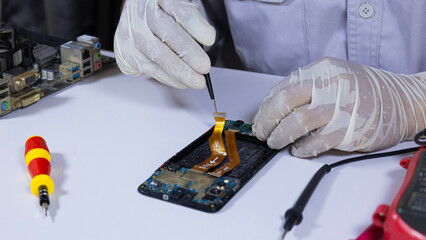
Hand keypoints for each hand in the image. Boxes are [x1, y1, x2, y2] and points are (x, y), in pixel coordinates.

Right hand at [114, 0, 214, 88]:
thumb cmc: (162, 15)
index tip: (209, 38)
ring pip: (157, 54)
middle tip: (204, 66)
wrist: (134, 19)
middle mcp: (141, 13)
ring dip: (180, 71)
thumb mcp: (176, 9)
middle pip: (167, 33)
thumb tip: (206, 42)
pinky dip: (168, 77)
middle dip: (189, 53)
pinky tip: (181, 82)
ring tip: (196, 80)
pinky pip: (149, 68)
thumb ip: (190, 21)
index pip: (179, 11)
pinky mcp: (124, 51)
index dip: (195, 25)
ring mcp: (130, 32)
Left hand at [252, 57, 425, 156]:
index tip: (259, 119)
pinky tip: (298, 150)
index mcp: (321, 70)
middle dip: (266, 121)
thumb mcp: (335, 76)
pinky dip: (302, 148)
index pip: (282, 88)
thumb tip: (276, 106)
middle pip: (284, 102)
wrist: (403, 100)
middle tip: (262, 133)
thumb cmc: (366, 90)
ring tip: (276, 142)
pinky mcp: (349, 129)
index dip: (265, 107)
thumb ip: (308, 87)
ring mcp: (340, 106)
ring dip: (280, 135)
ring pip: (297, 122)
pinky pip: (317, 142)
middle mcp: (329, 85)